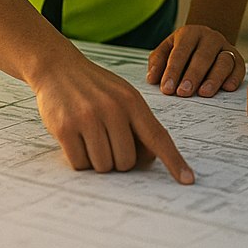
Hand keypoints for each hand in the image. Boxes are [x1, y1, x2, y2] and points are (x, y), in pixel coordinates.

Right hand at [33, 46, 194, 182]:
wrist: (59, 68)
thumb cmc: (96, 87)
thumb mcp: (124, 95)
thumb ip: (139, 123)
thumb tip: (151, 158)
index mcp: (132, 101)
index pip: (158, 137)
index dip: (174, 161)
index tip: (187, 179)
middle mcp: (113, 109)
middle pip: (126, 161)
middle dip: (118, 159)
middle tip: (107, 141)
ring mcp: (88, 118)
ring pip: (103, 166)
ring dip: (97, 161)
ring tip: (90, 139)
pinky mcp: (66, 128)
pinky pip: (80, 164)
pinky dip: (79, 160)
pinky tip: (76, 140)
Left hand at [146, 24, 244, 97]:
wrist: (205, 40)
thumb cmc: (182, 50)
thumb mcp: (166, 50)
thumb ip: (158, 62)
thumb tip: (152, 78)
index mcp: (190, 33)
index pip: (180, 52)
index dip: (173, 71)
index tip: (167, 88)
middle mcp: (210, 37)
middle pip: (202, 56)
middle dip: (192, 75)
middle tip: (183, 92)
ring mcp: (225, 46)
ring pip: (223, 61)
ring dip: (214, 78)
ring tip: (204, 93)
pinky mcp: (237, 59)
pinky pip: (238, 68)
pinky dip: (234, 78)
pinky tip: (226, 88)